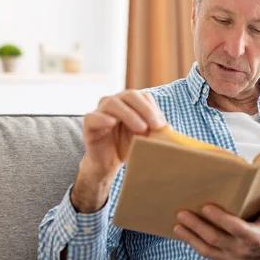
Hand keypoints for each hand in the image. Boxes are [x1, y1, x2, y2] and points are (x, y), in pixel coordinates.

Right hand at [71, 90, 166, 212]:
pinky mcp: (89, 123)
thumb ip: (157, 131)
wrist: (109, 163)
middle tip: (156, 126)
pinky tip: (112, 123)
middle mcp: (115, 102)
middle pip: (129, 95)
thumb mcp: (146, 138)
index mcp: (130, 103)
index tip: (162, 126)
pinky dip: (103, 118)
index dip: (153, 109)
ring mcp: (101, 110)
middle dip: (145, 110)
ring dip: (129, 115)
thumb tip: (170, 130)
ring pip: (113, 104)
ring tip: (141, 129)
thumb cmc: (128, 146)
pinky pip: (93, 117)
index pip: (143, 97)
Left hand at [173, 190, 259, 259]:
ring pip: (206, 249)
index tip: (205, 207)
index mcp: (254, 237)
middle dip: (197, 226)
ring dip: (190, 237)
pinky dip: (194, 244)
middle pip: (215, 238)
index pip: (235, 227)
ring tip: (177, 225)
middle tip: (182, 213)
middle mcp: (241, 250)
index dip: (220, 218)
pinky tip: (183, 234)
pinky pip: (207, 254)